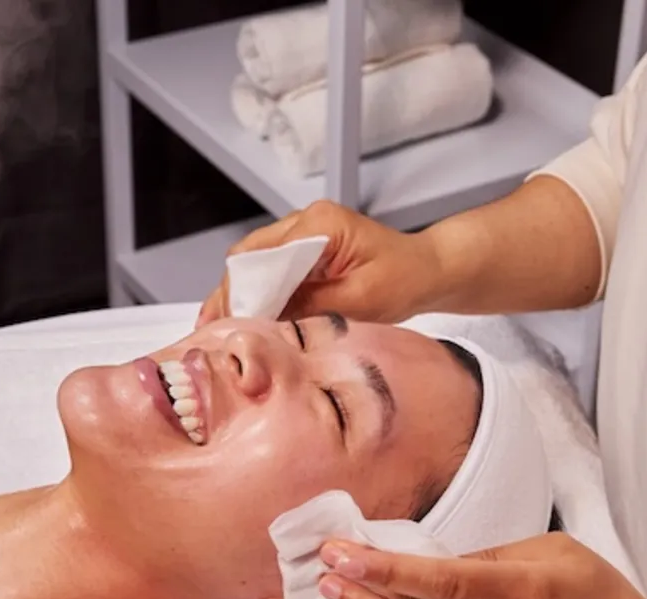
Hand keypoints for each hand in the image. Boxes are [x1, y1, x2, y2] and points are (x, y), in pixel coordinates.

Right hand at [195, 201, 451, 325]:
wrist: (429, 271)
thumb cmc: (404, 280)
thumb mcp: (358, 300)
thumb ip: (309, 305)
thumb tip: (265, 319)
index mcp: (320, 223)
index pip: (262, 256)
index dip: (243, 292)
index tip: (231, 324)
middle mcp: (306, 220)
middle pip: (250, 256)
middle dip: (233, 294)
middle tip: (217, 331)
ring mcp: (304, 232)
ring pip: (256, 263)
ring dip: (243, 295)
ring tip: (224, 330)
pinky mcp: (306, 248)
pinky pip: (271, 269)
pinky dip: (259, 294)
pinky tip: (247, 319)